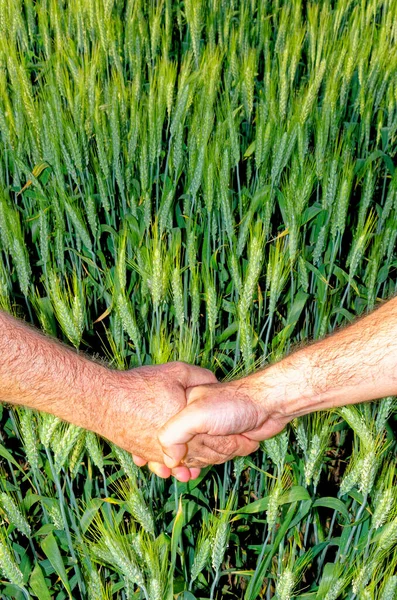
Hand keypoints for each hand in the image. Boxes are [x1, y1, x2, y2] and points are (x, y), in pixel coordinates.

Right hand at [92, 362, 257, 480]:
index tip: (246, 440)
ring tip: (198, 465)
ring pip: (181, 462)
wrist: (103, 401)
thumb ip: (200, 377)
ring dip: (192, 464)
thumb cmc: (140, 387)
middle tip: (227, 452)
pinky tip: (171, 467)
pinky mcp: (141, 451)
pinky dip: (169, 465)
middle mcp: (173, 441)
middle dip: (215, 456)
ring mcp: (157, 450)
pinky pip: (161, 463)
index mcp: (187, 423)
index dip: (233, 442)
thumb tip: (214, 380)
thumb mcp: (176, 372)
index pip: (217, 441)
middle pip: (200, 455)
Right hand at [158, 374, 289, 468]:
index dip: (181, 450)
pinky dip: (229, 454)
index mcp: (180, 409)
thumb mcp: (196, 415)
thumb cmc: (233, 403)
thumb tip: (169, 461)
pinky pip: (218, 456)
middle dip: (206, 451)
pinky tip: (240, 442)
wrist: (269, 403)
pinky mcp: (224, 438)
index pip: (170, 442)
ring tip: (235, 434)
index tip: (194, 446)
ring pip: (204, 456)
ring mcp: (208, 430)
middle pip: (188, 452)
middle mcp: (192, 420)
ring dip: (221, 452)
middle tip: (221, 435)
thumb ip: (174, 434)